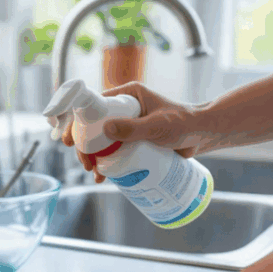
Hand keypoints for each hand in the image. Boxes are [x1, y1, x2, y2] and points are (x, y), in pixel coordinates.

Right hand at [48, 81, 215, 182]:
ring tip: (94, 172)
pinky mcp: (134, 140)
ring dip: (93, 156)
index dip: (77, 122)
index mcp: (127, 95)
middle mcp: (124, 108)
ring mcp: (129, 125)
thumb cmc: (184, 123)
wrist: (203, 135)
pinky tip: (105, 175)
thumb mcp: (157, 125)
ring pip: (102, 141)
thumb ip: (133, 127)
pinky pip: (115, 150)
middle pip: (94, 126)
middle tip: (84, 162)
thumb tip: (104, 130)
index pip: (94, 105)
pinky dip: (107, 163)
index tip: (69, 139)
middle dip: (84, 145)